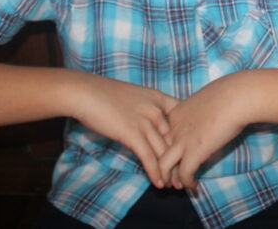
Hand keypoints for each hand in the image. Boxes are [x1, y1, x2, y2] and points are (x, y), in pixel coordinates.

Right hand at [67, 72, 179, 187]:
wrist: (85, 93)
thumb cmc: (106, 95)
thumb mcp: (136, 97)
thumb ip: (148, 109)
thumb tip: (153, 124)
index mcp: (159, 98)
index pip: (184, 118)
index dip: (188, 135)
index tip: (192, 148)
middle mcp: (156, 110)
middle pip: (176, 139)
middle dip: (182, 158)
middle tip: (186, 174)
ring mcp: (145, 122)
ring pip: (164, 151)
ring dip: (170, 171)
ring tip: (175, 185)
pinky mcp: (132, 133)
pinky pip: (148, 157)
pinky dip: (155, 172)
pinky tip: (159, 184)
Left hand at [158, 73, 251, 190]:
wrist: (236, 97)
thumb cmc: (228, 93)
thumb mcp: (205, 99)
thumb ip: (199, 111)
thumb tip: (207, 117)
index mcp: (175, 114)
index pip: (161, 136)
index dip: (164, 148)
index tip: (171, 157)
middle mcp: (174, 128)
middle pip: (158, 151)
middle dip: (160, 166)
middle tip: (167, 177)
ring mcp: (182, 141)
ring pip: (163, 166)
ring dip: (168, 179)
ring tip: (175, 186)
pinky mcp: (195, 152)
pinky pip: (184, 174)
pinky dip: (187, 183)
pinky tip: (194, 186)